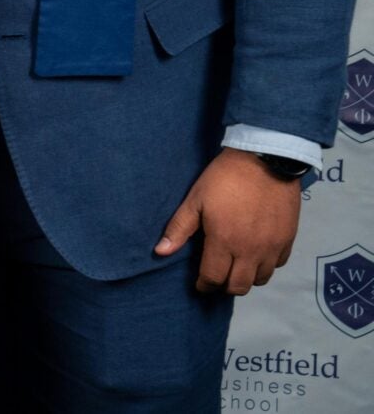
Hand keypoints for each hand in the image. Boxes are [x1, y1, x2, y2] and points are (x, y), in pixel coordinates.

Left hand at [154, 148, 301, 294]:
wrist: (265, 161)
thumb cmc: (224, 178)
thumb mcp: (195, 200)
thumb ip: (179, 228)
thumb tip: (160, 252)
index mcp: (224, 241)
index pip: (214, 278)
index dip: (204, 285)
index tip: (200, 284)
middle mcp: (250, 251)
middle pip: (238, 286)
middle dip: (224, 286)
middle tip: (217, 277)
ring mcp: (272, 247)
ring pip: (260, 279)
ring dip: (246, 278)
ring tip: (235, 266)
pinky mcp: (288, 240)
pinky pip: (277, 265)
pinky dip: (265, 266)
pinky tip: (255, 255)